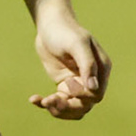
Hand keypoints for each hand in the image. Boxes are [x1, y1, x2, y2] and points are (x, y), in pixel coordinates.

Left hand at [28, 0, 109, 120]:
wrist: (49, 25)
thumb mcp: (77, 44)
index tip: (67, 85)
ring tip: (43, 102)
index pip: (96, 95)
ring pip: (73, 109)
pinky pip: (59, 102)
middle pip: (84, 106)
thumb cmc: (65, 31)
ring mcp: (77, 84)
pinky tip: (34, 99)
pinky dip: (47, 104)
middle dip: (67, 107)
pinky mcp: (64, 85)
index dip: (82, 96)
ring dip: (58, 110)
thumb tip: (94, 88)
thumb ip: (88, 65)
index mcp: (101, 69)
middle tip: (49, 100)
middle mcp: (92, 79)